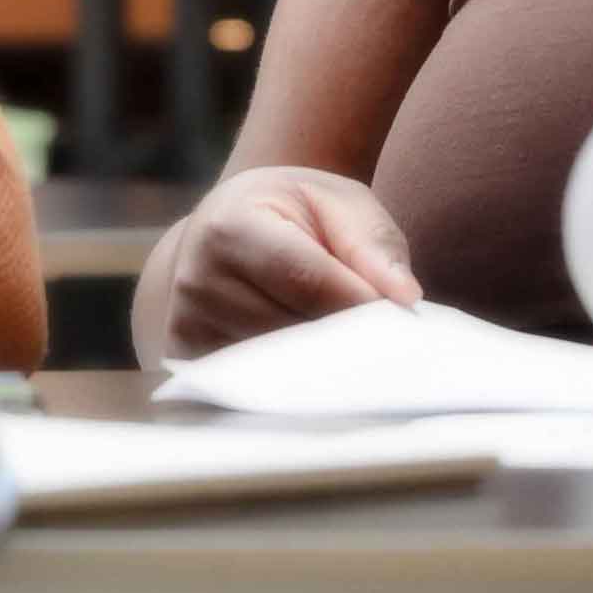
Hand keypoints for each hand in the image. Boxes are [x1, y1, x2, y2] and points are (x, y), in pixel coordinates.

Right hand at [151, 167, 422, 361]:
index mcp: (231, 227)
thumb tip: (404, 296)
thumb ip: (372, 243)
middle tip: (381, 337)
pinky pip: (256, 388)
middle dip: (345, 339)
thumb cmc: (290, 214)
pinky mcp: (191, 360)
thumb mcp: (338, 203)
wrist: (223, 228)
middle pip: (293, 331)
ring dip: (322, 364)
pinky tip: (313, 362)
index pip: (306, 280)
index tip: (400, 314)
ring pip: (278, 368)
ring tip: (342, 341)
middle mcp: (197, 279)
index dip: (359, 302)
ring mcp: (189, 326)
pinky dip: (294, 382)